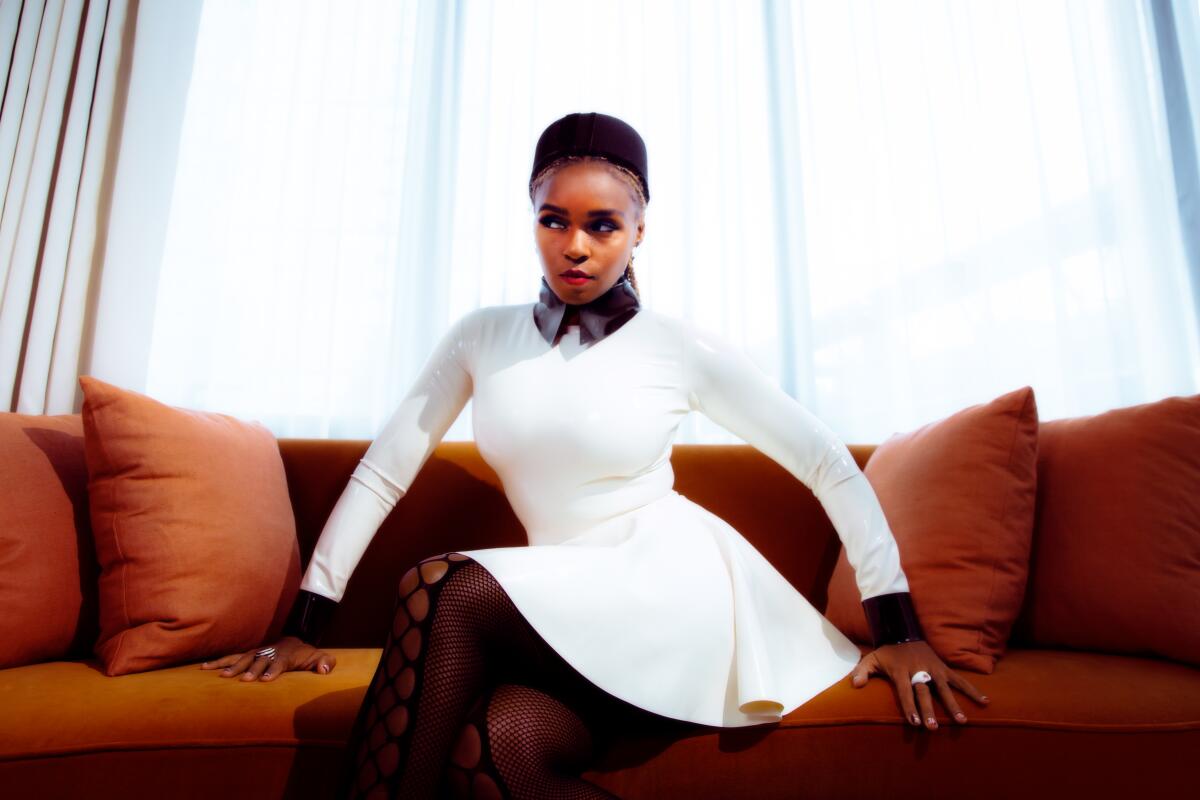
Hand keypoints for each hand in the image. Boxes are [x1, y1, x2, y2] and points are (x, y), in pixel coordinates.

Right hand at [199, 636, 336, 681]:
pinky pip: (231, 657)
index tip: (266, 680)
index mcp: (285, 656)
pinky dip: (218, 661)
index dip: (273, 671)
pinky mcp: (247, 654)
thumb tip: (324, 670)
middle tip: (244, 680)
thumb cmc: (306, 655)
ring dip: (233, 666)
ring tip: (222, 676)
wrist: (293, 642)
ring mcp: (256, 653)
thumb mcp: (319, 657)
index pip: (279, 663)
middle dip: (252, 670)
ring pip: (243, 658)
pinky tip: (204, 668)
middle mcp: (268, 653)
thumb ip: (325, 662)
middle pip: (259, 661)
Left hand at [849, 640, 989, 729]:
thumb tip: (855, 685)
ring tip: (961, 722)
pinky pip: (960, 680)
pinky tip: (985, 702)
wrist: (903, 630)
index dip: (909, 707)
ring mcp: (933, 669)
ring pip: (944, 688)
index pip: (904, 692)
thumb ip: (861, 671)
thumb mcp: (871, 658)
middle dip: (928, 711)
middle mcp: (918, 671)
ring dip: (953, 705)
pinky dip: (972, 690)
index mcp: (900, 671)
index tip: (914, 722)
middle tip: (933, 728)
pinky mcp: (943, 668)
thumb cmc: (887, 651)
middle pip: (924, 693)